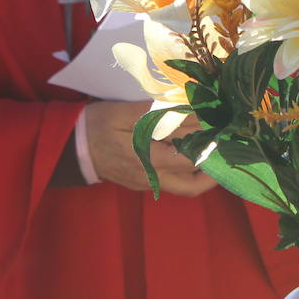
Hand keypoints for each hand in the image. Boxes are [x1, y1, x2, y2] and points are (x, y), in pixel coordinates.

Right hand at [85, 100, 217, 198]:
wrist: (70, 147)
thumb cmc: (95, 126)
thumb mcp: (122, 113)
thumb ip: (155, 114)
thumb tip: (185, 110)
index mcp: (147, 160)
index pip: (188, 155)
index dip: (208, 141)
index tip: (222, 125)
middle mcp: (151, 178)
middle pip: (192, 182)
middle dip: (213, 164)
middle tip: (227, 145)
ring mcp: (147, 183)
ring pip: (184, 187)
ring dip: (203, 173)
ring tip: (214, 152)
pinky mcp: (142, 182)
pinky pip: (172, 182)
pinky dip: (187, 171)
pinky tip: (190, 152)